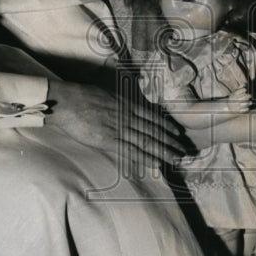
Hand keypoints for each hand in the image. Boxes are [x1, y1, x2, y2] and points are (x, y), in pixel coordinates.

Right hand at [46, 79, 186, 168]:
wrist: (70, 102)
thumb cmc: (84, 95)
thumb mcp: (107, 91)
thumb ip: (118, 98)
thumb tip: (123, 98)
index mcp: (127, 105)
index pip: (153, 117)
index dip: (167, 126)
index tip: (178, 133)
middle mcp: (128, 117)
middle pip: (155, 131)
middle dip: (171, 142)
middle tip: (185, 151)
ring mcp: (120, 129)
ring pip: (147, 142)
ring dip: (164, 152)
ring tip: (177, 160)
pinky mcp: (110, 141)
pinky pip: (132, 152)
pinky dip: (145, 158)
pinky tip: (156, 164)